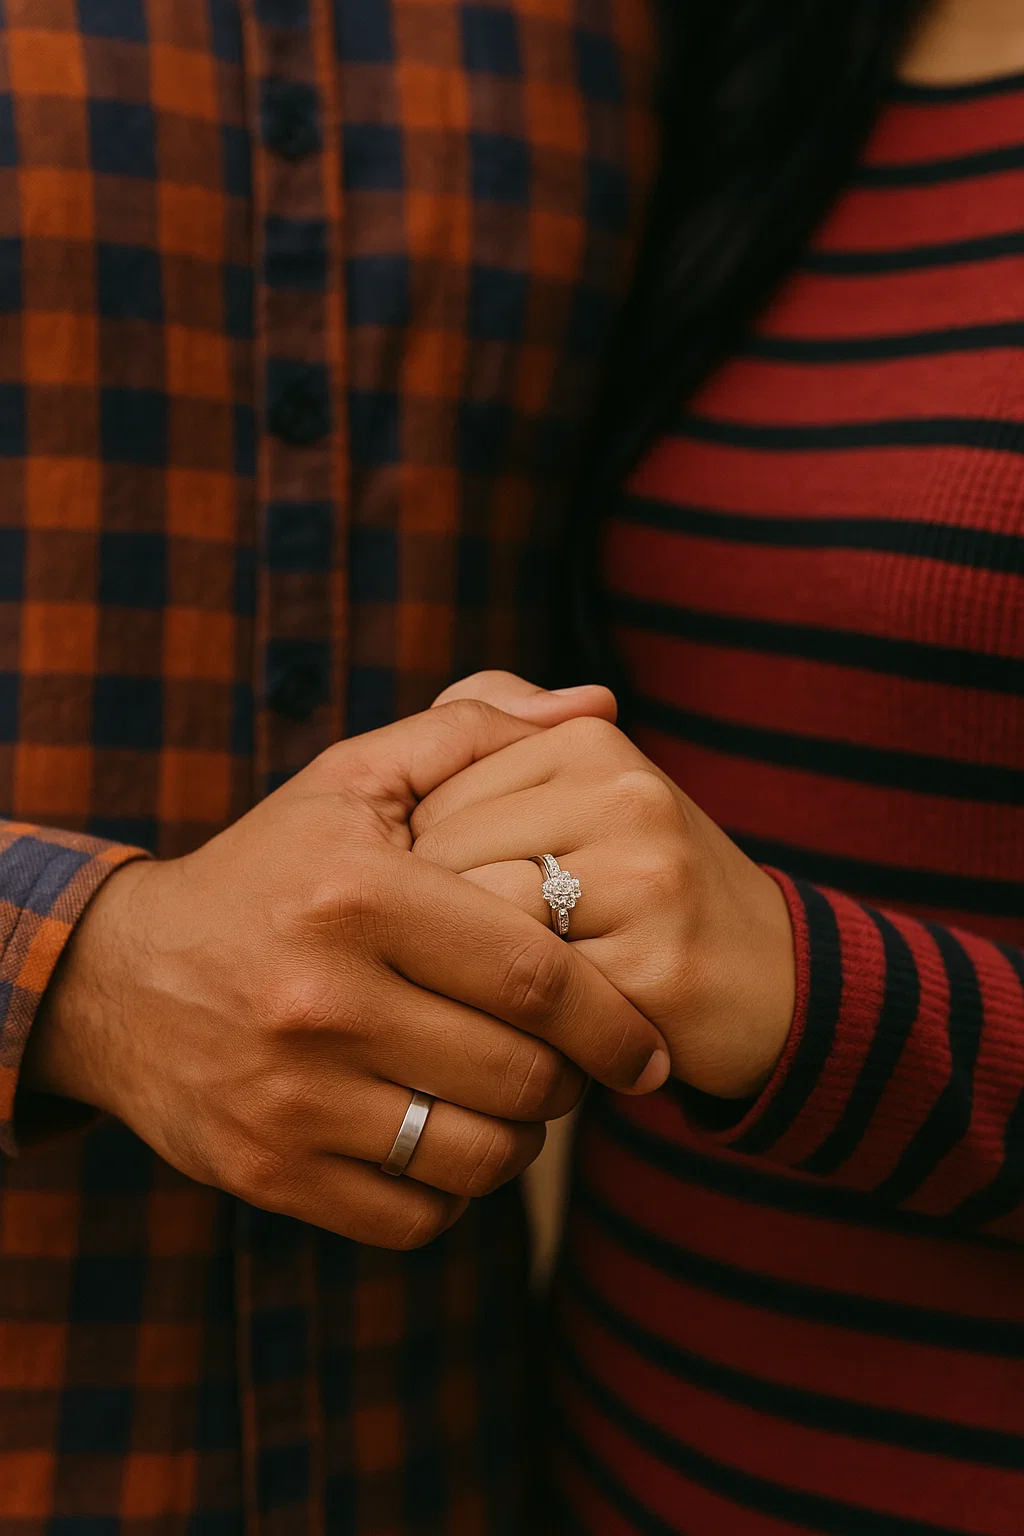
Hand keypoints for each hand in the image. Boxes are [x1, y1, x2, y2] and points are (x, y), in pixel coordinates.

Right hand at [24, 700, 669, 1248]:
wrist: (118, 977)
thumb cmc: (269, 869)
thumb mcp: (354, 778)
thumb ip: (476, 731)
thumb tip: (598, 702)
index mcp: (359, 897)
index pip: (534, 974)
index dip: (613, 1019)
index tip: (646, 1044)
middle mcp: (322, 1001)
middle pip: (519, 1075)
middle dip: (573, 1080)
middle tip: (574, 1066)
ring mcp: (292, 1097)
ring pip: (478, 1158)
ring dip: (524, 1140)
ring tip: (513, 1100)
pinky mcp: (269, 1170)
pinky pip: (416, 1216)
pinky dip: (454, 1192)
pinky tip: (445, 1139)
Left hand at [413, 675, 796, 1099]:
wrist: (772, 979)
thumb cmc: (641, 886)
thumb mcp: (577, 792)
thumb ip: (492, 731)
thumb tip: (434, 725)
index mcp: (589, 741)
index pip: (431, 790)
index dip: (421, 861)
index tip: (460, 896)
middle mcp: (624, 794)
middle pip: (444, 852)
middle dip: (435, 916)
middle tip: (467, 952)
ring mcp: (648, 877)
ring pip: (480, 916)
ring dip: (472, 968)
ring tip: (497, 984)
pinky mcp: (658, 963)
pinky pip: (532, 989)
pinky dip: (519, 1014)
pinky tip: (544, 1021)